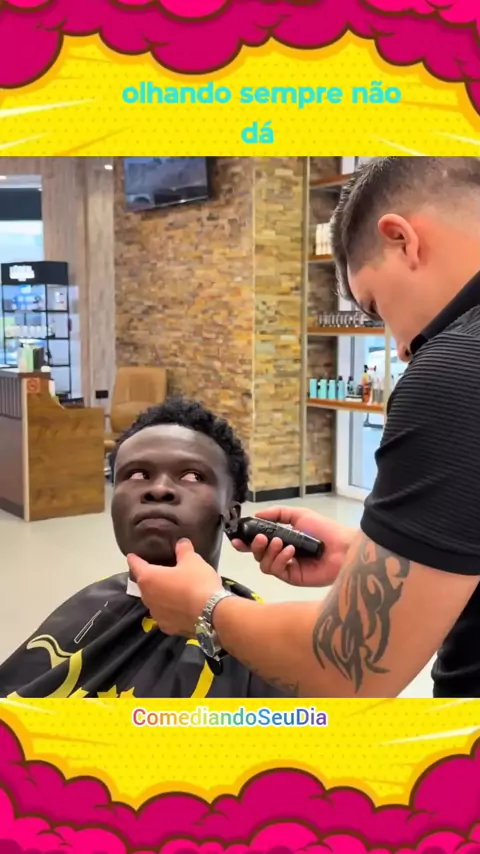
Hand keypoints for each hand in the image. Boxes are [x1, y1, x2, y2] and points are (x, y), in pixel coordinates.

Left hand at [128, 539, 222, 635]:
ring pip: (154, 602)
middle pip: (144, 585)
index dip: (134, 559)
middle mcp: (148, 597)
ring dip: (159, 595)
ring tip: (170, 590)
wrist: (210, 613)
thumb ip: (184, 550)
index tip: (131, 556)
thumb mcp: (193, 560)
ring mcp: (156, 614)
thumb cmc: (197, 582)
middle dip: (150, 578)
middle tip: (159, 571)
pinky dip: (169, 610)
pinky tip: (178, 608)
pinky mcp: (167, 627)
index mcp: (149, 578)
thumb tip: (181, 542)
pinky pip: (164, 615)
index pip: (136, 566)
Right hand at [231, 506, 353, 586]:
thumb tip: (257, 514)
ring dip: (268, 552)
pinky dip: (279, 559)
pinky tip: (290, 551)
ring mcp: (286, 567)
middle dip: (254, 546)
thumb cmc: (323, 529)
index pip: (258, 543)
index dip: (245, 542)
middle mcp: (281, 554)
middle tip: (261, 538)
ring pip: (263, 564)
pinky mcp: (291, 578)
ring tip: (281, 543)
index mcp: (282, 540)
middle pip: (257, 555)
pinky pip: (275, 571)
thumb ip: (277, 514)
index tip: (236, 539)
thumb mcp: (299, 515)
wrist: (342, 547)